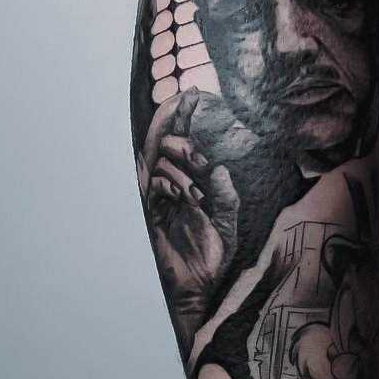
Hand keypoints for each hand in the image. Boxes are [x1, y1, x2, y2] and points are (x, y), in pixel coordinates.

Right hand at [142, 89, 239, 332]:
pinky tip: (183, 200)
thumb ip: (226, 197)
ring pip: (162, 161)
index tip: (195, 93)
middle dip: (185, 145)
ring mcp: (161, 193)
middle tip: (202, 161)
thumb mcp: (228, 223)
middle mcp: (176, 180)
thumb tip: (221, 170)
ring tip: (197, 195)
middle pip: (170, 143)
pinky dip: (168, 185)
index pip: (189, 140)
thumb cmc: (212, 253)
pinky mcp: (150, 207)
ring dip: (181, 172)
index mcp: (195, 178)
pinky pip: (153, 182)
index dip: (187, 115)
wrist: (197, 284)